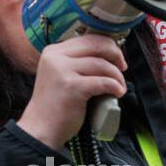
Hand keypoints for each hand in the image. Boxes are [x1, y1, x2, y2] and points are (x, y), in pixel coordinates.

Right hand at [16, 34, 127, 149]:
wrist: (42, 127)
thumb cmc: (56, 104)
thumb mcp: (61, 75)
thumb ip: (77, 63)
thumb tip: (107, 55)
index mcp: (54, 51)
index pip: (88, 38)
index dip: (108, 47)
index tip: (117, 60)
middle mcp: (56, 57)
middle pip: (97, 45)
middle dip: (116, 56)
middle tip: (123, 69)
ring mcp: (62, 71)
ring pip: (102, 64)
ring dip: (117, 76)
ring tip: (119, 87)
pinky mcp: (71, 87)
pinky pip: (103, 81)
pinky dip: (115, 87)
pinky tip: (117, 93)